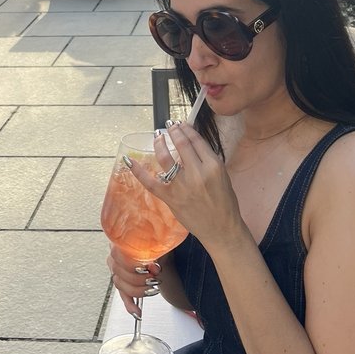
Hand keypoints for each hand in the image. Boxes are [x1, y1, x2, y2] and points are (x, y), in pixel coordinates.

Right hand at [107, 247, 161, 318]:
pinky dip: (130, 305)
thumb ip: (154, 253)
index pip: (119, 255)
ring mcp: (116, 270)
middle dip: (139, 279)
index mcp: (120, 242)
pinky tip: (137, 312)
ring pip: (120, 285)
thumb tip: (153, 267)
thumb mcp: (157, 244)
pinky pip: (123, 295)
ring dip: (138, 290)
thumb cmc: (154, 244)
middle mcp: (114, 255)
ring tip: (152, 289)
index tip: (151, 268)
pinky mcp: (121, 282)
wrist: (157, 247)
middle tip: (154, 279)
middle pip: (119, 272)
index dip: (135, 265)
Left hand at [132, 122, 245, 251]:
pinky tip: (129, 160)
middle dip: (174, 131)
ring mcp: (181, 186)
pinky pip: (150, 182)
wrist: (221, 229)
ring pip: (165, 158)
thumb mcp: (223, 175)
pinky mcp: (169, 198)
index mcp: (213, 166)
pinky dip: (138, 171)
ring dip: (160, 143)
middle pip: (181, 144)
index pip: (196, 140)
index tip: (182, 124)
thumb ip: (207, 160)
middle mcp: (196, 173)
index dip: (187, 129)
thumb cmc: (225, 202)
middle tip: (170, 125)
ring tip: (158, 136)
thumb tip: (191, 144)